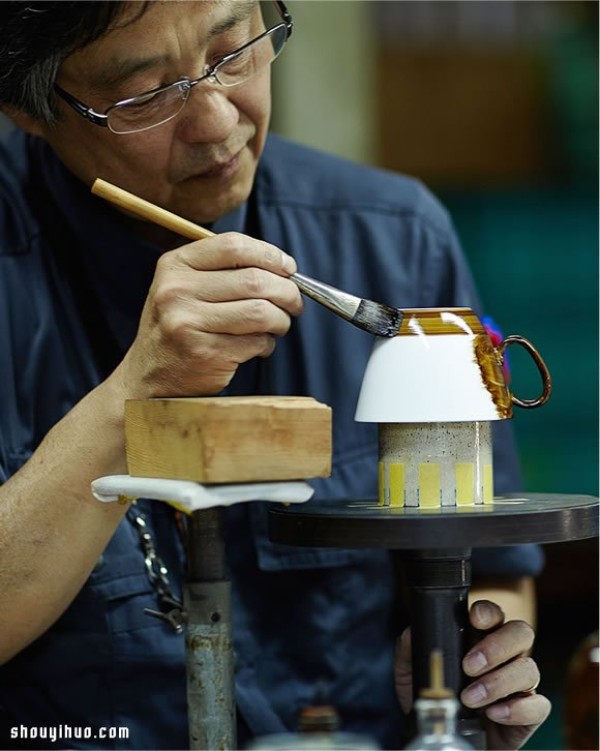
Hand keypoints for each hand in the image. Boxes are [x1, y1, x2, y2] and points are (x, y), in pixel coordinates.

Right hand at [117, 232, 301, 395]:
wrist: (149, 376)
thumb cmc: (178, 326)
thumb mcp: (185, 287)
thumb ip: (225, 271)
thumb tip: (284, 269)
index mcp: (174, 265)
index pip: (234, 246)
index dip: (271, 255)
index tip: (289, 268)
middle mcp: (177, 291)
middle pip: (254, 280)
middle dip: (287, 292)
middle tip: (295, 303)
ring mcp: (188, 323)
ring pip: (261, 312)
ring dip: (281, 320)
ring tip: (279, 325)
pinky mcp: (205, 353)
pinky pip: (256, 342)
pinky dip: (266, 344)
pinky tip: (258, 346)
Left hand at [395, 600, 551, 750]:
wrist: (446, 737)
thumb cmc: (436, 699)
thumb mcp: (413, 674)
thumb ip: (410, 651)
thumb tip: (411, 633)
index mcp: (480, 638)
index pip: (494, 614)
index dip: (488, 612)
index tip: (474, 619)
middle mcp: (506, 655)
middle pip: (521, 632)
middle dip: (496, 646)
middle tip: (469, 665)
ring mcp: (521, 683)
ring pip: (529, 668)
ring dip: (498, 682)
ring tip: (470, 698)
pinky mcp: (530, 712)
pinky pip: (539, 705)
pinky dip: (517, 709)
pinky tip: (494, 713)